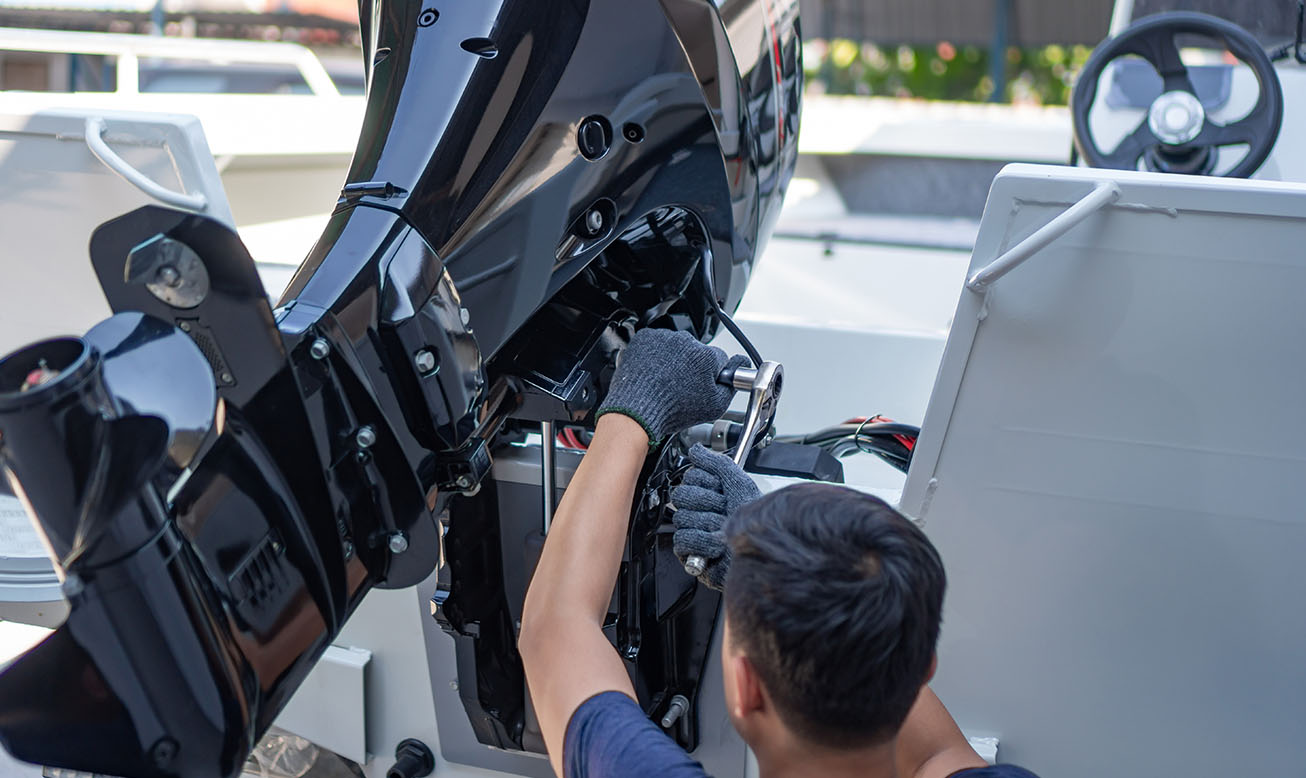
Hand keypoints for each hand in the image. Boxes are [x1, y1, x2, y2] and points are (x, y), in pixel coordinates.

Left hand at [596, 328, 747, 444]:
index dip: (712, 374)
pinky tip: (654, 372)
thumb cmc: (671, 410)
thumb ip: (731, 385)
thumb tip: (739, 367)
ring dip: (673, 359)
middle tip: (681, 386)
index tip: (703, 383)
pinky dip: (655, 355)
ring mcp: (664, 338)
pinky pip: (656, 343)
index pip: (719, 359)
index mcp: (706, 356)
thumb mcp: (715, 406)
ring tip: (665, 381)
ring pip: (676, 347)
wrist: (637, 410)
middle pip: (697, 352)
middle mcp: (686, 342)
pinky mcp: (646, 338)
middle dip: (692, 366)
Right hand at [669, 445, 761, 589]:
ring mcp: (694, 530)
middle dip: (707, 503)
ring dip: (707, 524)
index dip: (707, 483)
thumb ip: (718, 464)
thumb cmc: (754, 522)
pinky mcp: (690, 552)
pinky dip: (702, 542)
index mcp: (710, 493)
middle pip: (682, 496)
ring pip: (682, 517)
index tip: (721, 490)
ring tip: (722, 529)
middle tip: (722, 509)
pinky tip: (715, 546)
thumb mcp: (740, 485)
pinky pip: (683, 539)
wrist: (761, 551)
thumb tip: (696, 450)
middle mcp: (700, 510)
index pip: (690, 477)